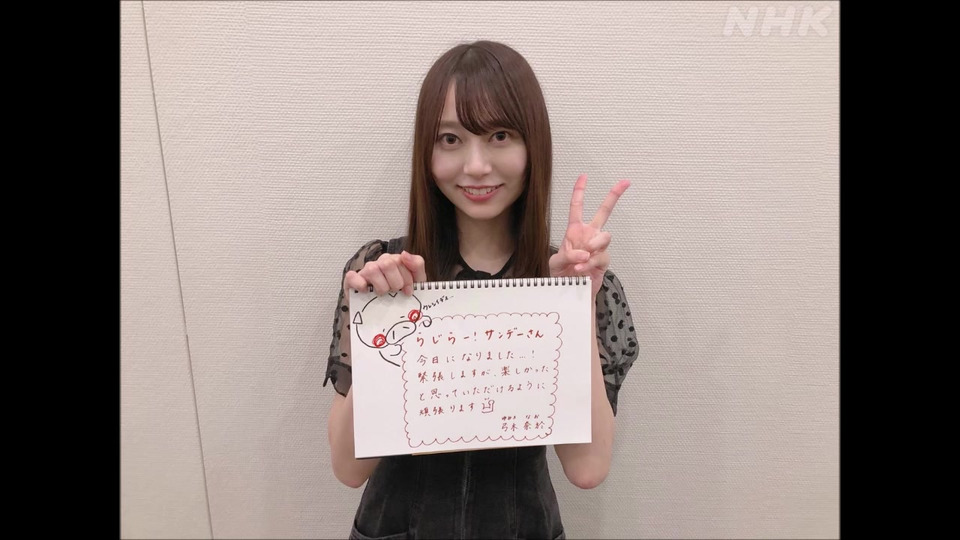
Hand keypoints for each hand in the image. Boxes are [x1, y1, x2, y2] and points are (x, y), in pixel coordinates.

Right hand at [344, 251, 426, 295]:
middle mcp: (379, 263)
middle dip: (396, 282)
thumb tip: (405, 253)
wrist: (385, 316)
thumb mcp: (415, 282)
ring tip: (383, 294)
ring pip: (373, 269)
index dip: (407, 278)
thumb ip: (416, 265)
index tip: (408, 291)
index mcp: (394, 261)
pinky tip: (366, 291)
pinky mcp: (352, 281)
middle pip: (389, 263)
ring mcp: (365, 271)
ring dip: (381, 286)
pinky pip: (352, 276)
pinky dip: (359, 284)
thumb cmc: (399, 297)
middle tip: (395, 292)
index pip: (402, 260)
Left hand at [549, 174, 629, 296]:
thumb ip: (566, 255)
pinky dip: (590, 263)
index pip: (577, 207)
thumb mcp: (555, 263)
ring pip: (605, 236)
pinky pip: (602, 256)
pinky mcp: (603, 261)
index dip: (580, 191)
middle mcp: (589, 235)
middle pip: (604, 211)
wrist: (570, 292)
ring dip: (594, 245)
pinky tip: (581, 269)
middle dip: (614, 195)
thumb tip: (583, 252)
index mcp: (575, 231)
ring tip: (582, 257)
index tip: (584, 176)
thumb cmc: (561, 275)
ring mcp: (598, 248)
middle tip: (624, 182)